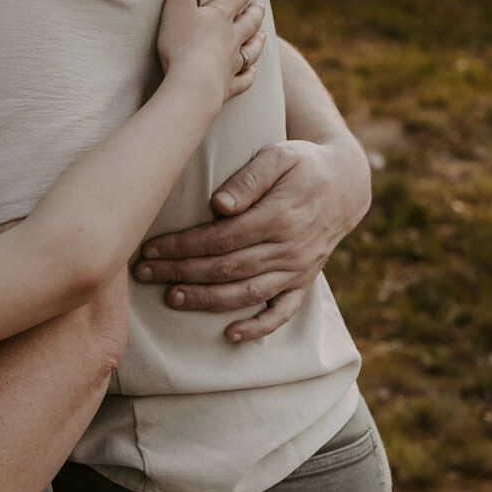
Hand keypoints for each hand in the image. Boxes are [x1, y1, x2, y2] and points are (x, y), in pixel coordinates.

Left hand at [134, 138, 368, 342]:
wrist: (346, 185)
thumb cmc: (302, 165)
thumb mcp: (279, 156)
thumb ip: (250, 178)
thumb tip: (218, 205)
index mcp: (280, 217)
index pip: (221, 238)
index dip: (183, 246)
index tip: (152, 248)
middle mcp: (289, 249)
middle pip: (226, 268)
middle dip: (182, 273)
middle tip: (145, 274)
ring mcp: (297, 270)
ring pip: (246, 293)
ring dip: (206, 300)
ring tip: (171, 299)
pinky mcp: (303, 283)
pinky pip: (282, 313)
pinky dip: (259, 328)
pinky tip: (230, 335)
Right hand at [154, 0, 263, 104]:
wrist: (191, 85)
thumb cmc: (180, 43)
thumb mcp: (178, 2)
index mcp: (220, 16)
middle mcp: (232, 38)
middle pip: (249, 22)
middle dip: (254, 11)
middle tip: (259, 5)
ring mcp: (232, 63)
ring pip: (251, 49)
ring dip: (258, 40)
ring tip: (262, 34)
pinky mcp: (228, 86)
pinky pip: (244, 80)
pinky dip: (249, 74)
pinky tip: (251, 72)